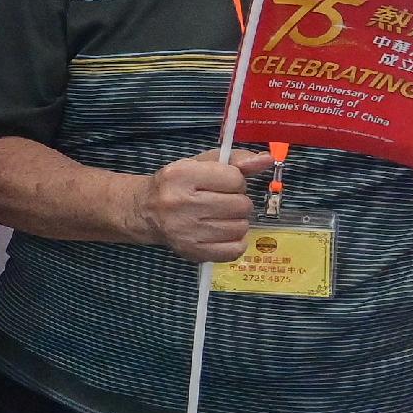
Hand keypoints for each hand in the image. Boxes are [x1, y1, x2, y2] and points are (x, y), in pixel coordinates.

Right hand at [138, 148, 268, 262]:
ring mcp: (186, 231)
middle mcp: (180, 204)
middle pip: (241, 205)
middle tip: (221, 202)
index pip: (235, 179)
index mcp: (181, 176)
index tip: (222, 184)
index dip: (235, 181)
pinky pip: (235, 250)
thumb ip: (235, 160)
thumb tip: (267, 160)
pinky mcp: (192, 252)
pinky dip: (235, 242)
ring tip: (220, 217)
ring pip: (240, 227)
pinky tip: (222, 234)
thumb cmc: (177, 185)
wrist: (145, 212)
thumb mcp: (201, 164)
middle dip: (237, 202)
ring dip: (236, 221)